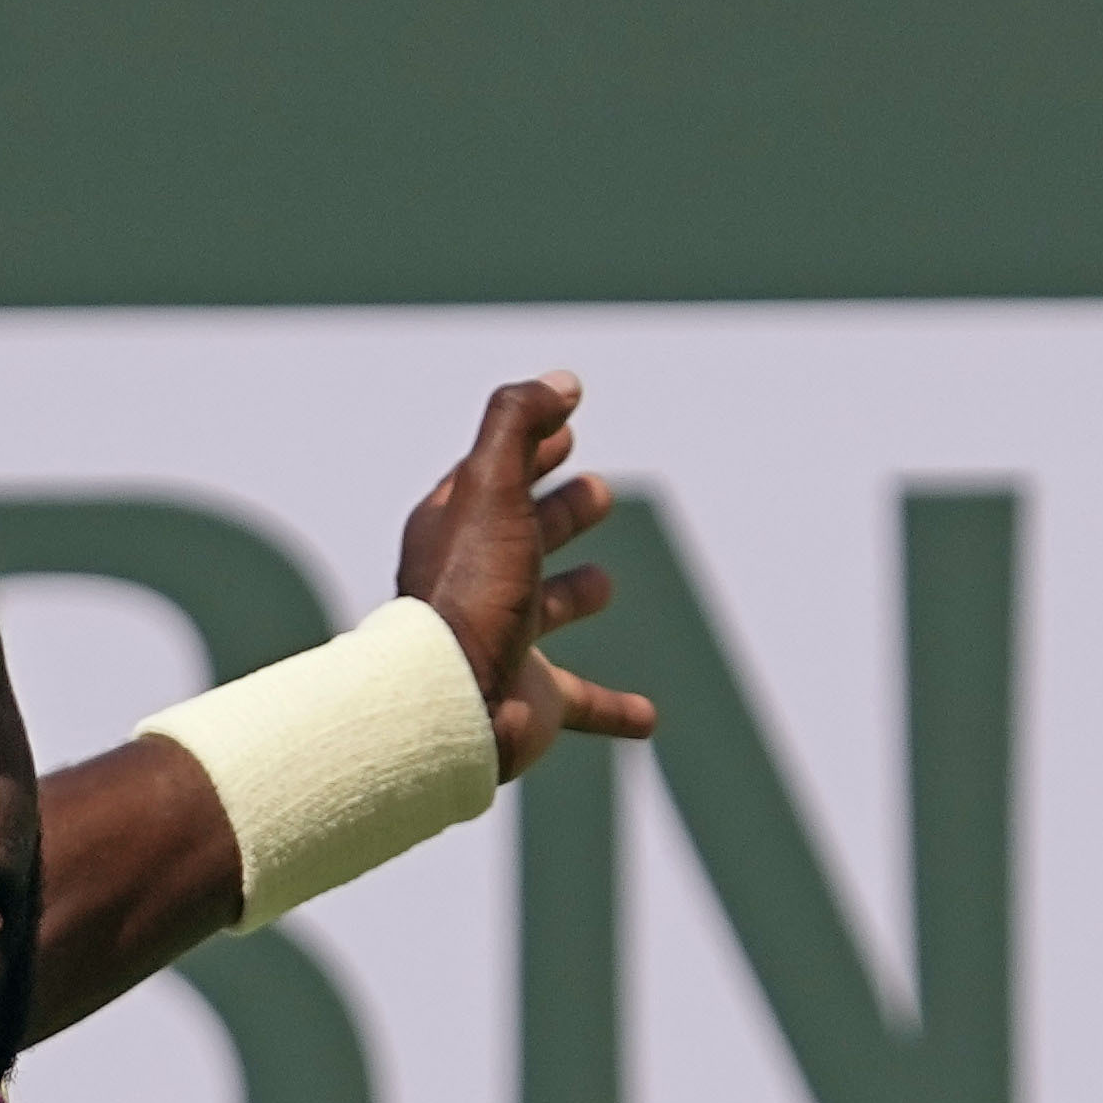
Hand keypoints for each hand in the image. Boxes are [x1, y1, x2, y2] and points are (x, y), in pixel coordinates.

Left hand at [396, 374, 657, 778]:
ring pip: (545, 612)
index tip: (566, 425)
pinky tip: (649, 718)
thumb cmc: (471, 591)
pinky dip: (614, 706)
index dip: (529, 447)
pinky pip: (581, 702)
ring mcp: (503, 643)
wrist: (453, 701)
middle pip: (521, 538)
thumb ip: (519, 425)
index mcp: (454, 531)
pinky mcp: (530, 700)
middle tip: (597, 494)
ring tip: (605, 583)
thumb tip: (561, 383)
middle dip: (557, 511)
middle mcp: (475, 586)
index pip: (492, 476)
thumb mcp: (492, 487)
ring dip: (575, 594)